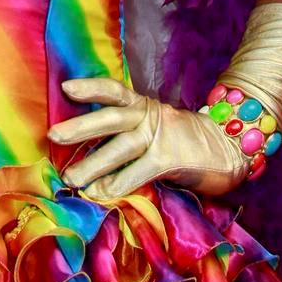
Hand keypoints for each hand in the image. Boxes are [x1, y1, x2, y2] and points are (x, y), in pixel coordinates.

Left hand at [47, 77, 249, 202]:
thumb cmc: (183, 143)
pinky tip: (103, 192)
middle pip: (111, 117)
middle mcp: (150, 116)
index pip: (115, 92)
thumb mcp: (154, 131)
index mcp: (144, 107)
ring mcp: (162, 135)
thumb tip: (88, 159)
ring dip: (94, 163)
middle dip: (80, 127)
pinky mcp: (172, 158)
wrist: (229, 148)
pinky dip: (120, 182)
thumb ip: (128, 138)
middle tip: (52, 135)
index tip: (66, 88)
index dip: (91, 88)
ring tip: (71, 178)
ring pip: (122, 146)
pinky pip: (141, 170)